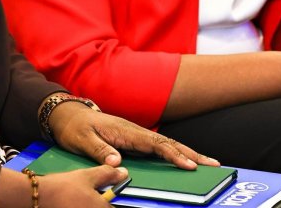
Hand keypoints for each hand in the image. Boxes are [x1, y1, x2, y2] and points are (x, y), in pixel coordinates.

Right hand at [36, 166, 130, 207]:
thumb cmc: (64, 187)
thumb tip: (123, 173)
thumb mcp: (87, 176)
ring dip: (94, 204)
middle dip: (104, 202)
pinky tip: (77, 201)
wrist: (38, 196)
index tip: (109, 194)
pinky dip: (85, 205)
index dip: (116, 201)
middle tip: (98, 194)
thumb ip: (107, 175)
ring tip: (85, 197)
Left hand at [48, 101, 218, 169]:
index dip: (173, 155)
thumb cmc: (75, 127)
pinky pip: (158, 147)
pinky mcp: (133, 139)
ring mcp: (135, 135)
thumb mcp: (82, 140)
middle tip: (213, 165)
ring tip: (207, 164)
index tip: (189, 166)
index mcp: (125, 131)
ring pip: (166, 144)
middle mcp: (134, 131)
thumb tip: (116, 162)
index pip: (155, 144)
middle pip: (168, 143)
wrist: (67, 115)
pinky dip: (174, 153)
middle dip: (191, 153)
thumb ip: (99, 150)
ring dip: (187, 153)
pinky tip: (184, 160)